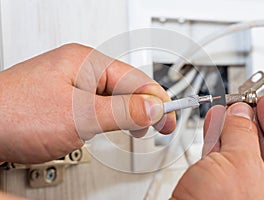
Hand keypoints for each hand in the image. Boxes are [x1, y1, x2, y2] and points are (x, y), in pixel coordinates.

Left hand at [0, 43, 175, 162]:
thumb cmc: (15, 114)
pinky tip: (113, 125)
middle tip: (160, 126)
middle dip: (145, 107)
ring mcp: (72, 85)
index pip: (137, 79)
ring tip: (139, 129)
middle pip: (127, 86)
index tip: (170, 119)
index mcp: (87, 62)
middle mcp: (80, 69)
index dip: (158, 100)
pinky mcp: (64, 100)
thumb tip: (154, 107)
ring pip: (113, 97)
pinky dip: (111, 117)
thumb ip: (122, 111)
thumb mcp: (80, 115)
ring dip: (129, 113)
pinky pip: (98, 105)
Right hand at [172, 94, 263, 198]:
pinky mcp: (218, 197)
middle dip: (252, 124)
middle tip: (245, 103)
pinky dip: (216, 144)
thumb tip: (240, 115)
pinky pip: (221, 165)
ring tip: (226, 110)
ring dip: (231, 130)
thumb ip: (241, 136)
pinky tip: (213, 127)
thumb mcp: (236, 169)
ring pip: (240, 158)